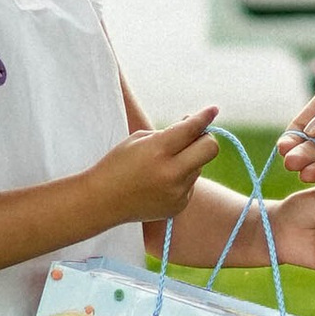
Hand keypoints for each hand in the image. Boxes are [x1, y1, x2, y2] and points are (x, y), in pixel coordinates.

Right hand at [102, 107, 220, 224]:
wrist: (102, 201)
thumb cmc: (118, 164)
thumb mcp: (139, 139)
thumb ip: (171, 132)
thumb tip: (197, 126)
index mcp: (158, 150)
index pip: (191, 129)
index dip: (204, 117)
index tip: (213, 109)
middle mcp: (171, 172)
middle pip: (210, 148)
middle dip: (205, 138)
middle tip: (194, 137)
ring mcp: (177, 192)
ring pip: (199, 166)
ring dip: (188, 160)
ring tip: (161, 166)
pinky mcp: (178, 206)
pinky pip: (190, 184)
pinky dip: (180, 179)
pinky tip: (158, 183)